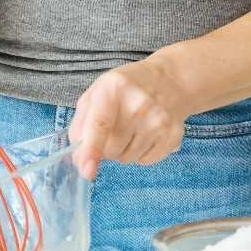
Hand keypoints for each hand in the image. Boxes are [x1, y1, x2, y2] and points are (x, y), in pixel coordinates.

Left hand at [68, 58, 189, 179]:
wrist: (170, 81)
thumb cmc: (125, 90)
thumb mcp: (95, 94)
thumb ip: (80, 124)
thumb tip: (78, 158)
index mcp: (113, 88)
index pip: (100, 124)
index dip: (91, 150)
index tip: (86, 170)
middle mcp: (139, 104)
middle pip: (110, 149)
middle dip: (104, 148)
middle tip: (112, 130)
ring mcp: (159, 121)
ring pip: (126, 159)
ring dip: (122, 151)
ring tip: (130, 129)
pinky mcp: (173, 135)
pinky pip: (145, 161)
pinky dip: (140, 154)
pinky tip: (144, 134)